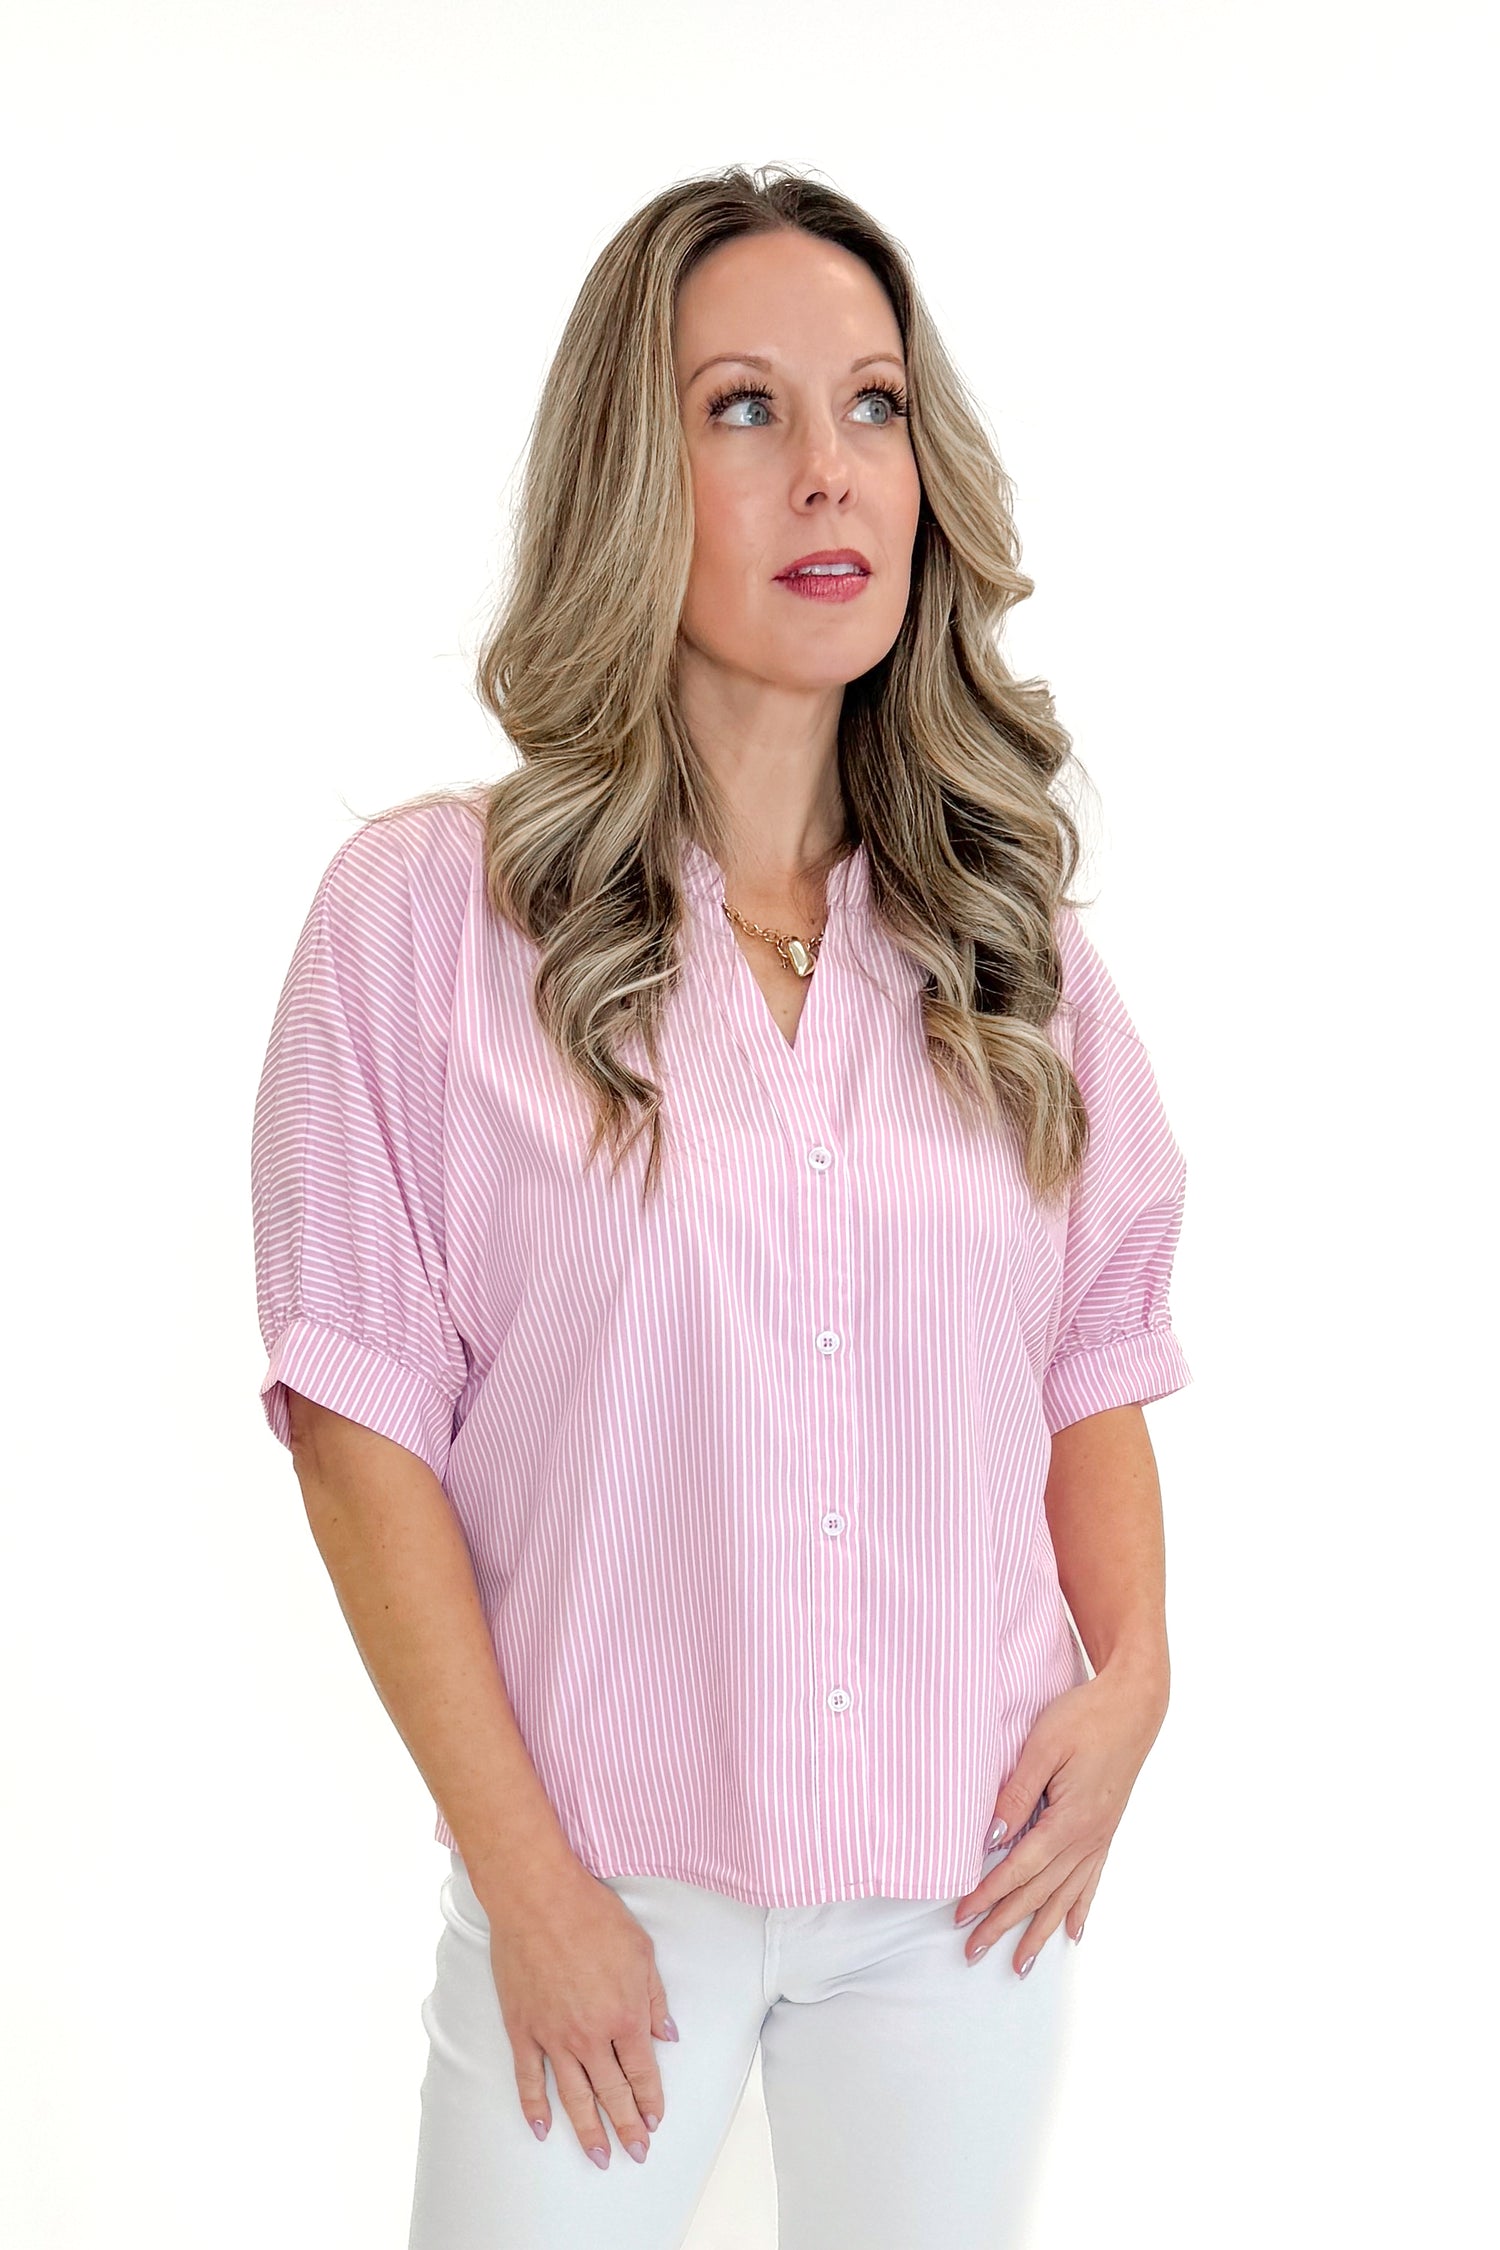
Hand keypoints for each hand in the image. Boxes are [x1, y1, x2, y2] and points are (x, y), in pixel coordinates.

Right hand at [484, 1854, 677, 2169]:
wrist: (539, 1898)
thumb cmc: (593, 1916)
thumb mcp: (642, 1951)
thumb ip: (656, 1998)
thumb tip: (668, 2036)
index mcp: (625, 2016)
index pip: (642, 2072)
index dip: (650, 2100)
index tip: (655, 2121)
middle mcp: (590, 2036)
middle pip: (612, 2093)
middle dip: (627, 2127)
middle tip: (636, 2153)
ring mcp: (553, 2037)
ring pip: (574, 2097)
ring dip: (588, 2131)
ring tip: (599, 2158)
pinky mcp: (523, 2030)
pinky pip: (528, 2079)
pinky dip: (534, 2108)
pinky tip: (541, 2129)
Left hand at [952, 1666, 1166, 1973]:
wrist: (1135, 1705)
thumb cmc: (1086, 1717)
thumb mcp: (1044, 1745)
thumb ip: (1017, 1792)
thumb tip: (992, 1837)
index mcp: (1068, 1820)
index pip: (1019, 1869)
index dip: (988, 1894)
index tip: (961, 1915)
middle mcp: (1086, 1839)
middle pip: (1038, 1892)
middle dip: (1004, 1924)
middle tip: (973, 1950)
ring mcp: (1099, 1838)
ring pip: (1064, 1896)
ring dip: (1039, 1930)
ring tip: (1020, 1964)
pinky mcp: (1106, 1831)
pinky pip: (1091, 1881)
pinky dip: (1079, 1909)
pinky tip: (1072, 1932)